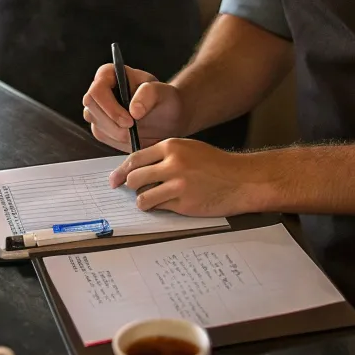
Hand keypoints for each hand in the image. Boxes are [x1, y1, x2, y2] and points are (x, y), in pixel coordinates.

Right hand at [82, 63, 187, 151]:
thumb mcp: (161, 92)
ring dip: (117, 134)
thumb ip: (147, 95)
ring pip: (96, 125)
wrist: (167, 116)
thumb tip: (134, 111)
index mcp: (109, 74)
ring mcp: (97, 110)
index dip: (110, 107)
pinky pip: (102, 136)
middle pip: (92, 110)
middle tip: (134, 130)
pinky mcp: (100, 126)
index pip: (97, 91)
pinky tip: (133, 137)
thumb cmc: (163, 99)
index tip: (129, 120)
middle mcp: (99, 91)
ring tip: (137, 133)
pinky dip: (118, 141)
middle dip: (114, 124)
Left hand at [111, 139, 265, 216]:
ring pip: (143, 196)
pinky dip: (158, 208)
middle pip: (135, 178)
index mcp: (171, 146)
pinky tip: (165, 204)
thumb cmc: (214, 163)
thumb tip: (138, 167)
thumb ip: (164, 154)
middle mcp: (173, 163)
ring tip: (148, 200)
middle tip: (132, 190)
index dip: (122, 171)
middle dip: (130, 187)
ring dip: (142, 201)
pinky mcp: (185, 204)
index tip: (115, 179)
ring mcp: (178, 185)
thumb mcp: (188, 148)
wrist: (240, 179)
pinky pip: (160, 208)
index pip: (136, 158)